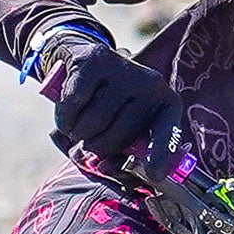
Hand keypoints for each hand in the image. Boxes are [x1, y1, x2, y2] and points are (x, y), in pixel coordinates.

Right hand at [32, 22, 173, 165]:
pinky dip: (64, 116)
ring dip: (78, 132)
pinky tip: (67, 112)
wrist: (83, 58)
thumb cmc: (107, 105)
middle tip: (90, 140)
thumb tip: (105, 167)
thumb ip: (121, 152)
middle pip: (120, 136)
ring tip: (80, 124)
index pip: (168, 133)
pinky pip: (74, 103)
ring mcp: (124, 69)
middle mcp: (151, 84)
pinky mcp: (95, 60)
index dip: (160, 156)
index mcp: (166, 103)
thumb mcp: (123, 126)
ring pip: (94, 122)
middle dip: (98, 147)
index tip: (154, 175)